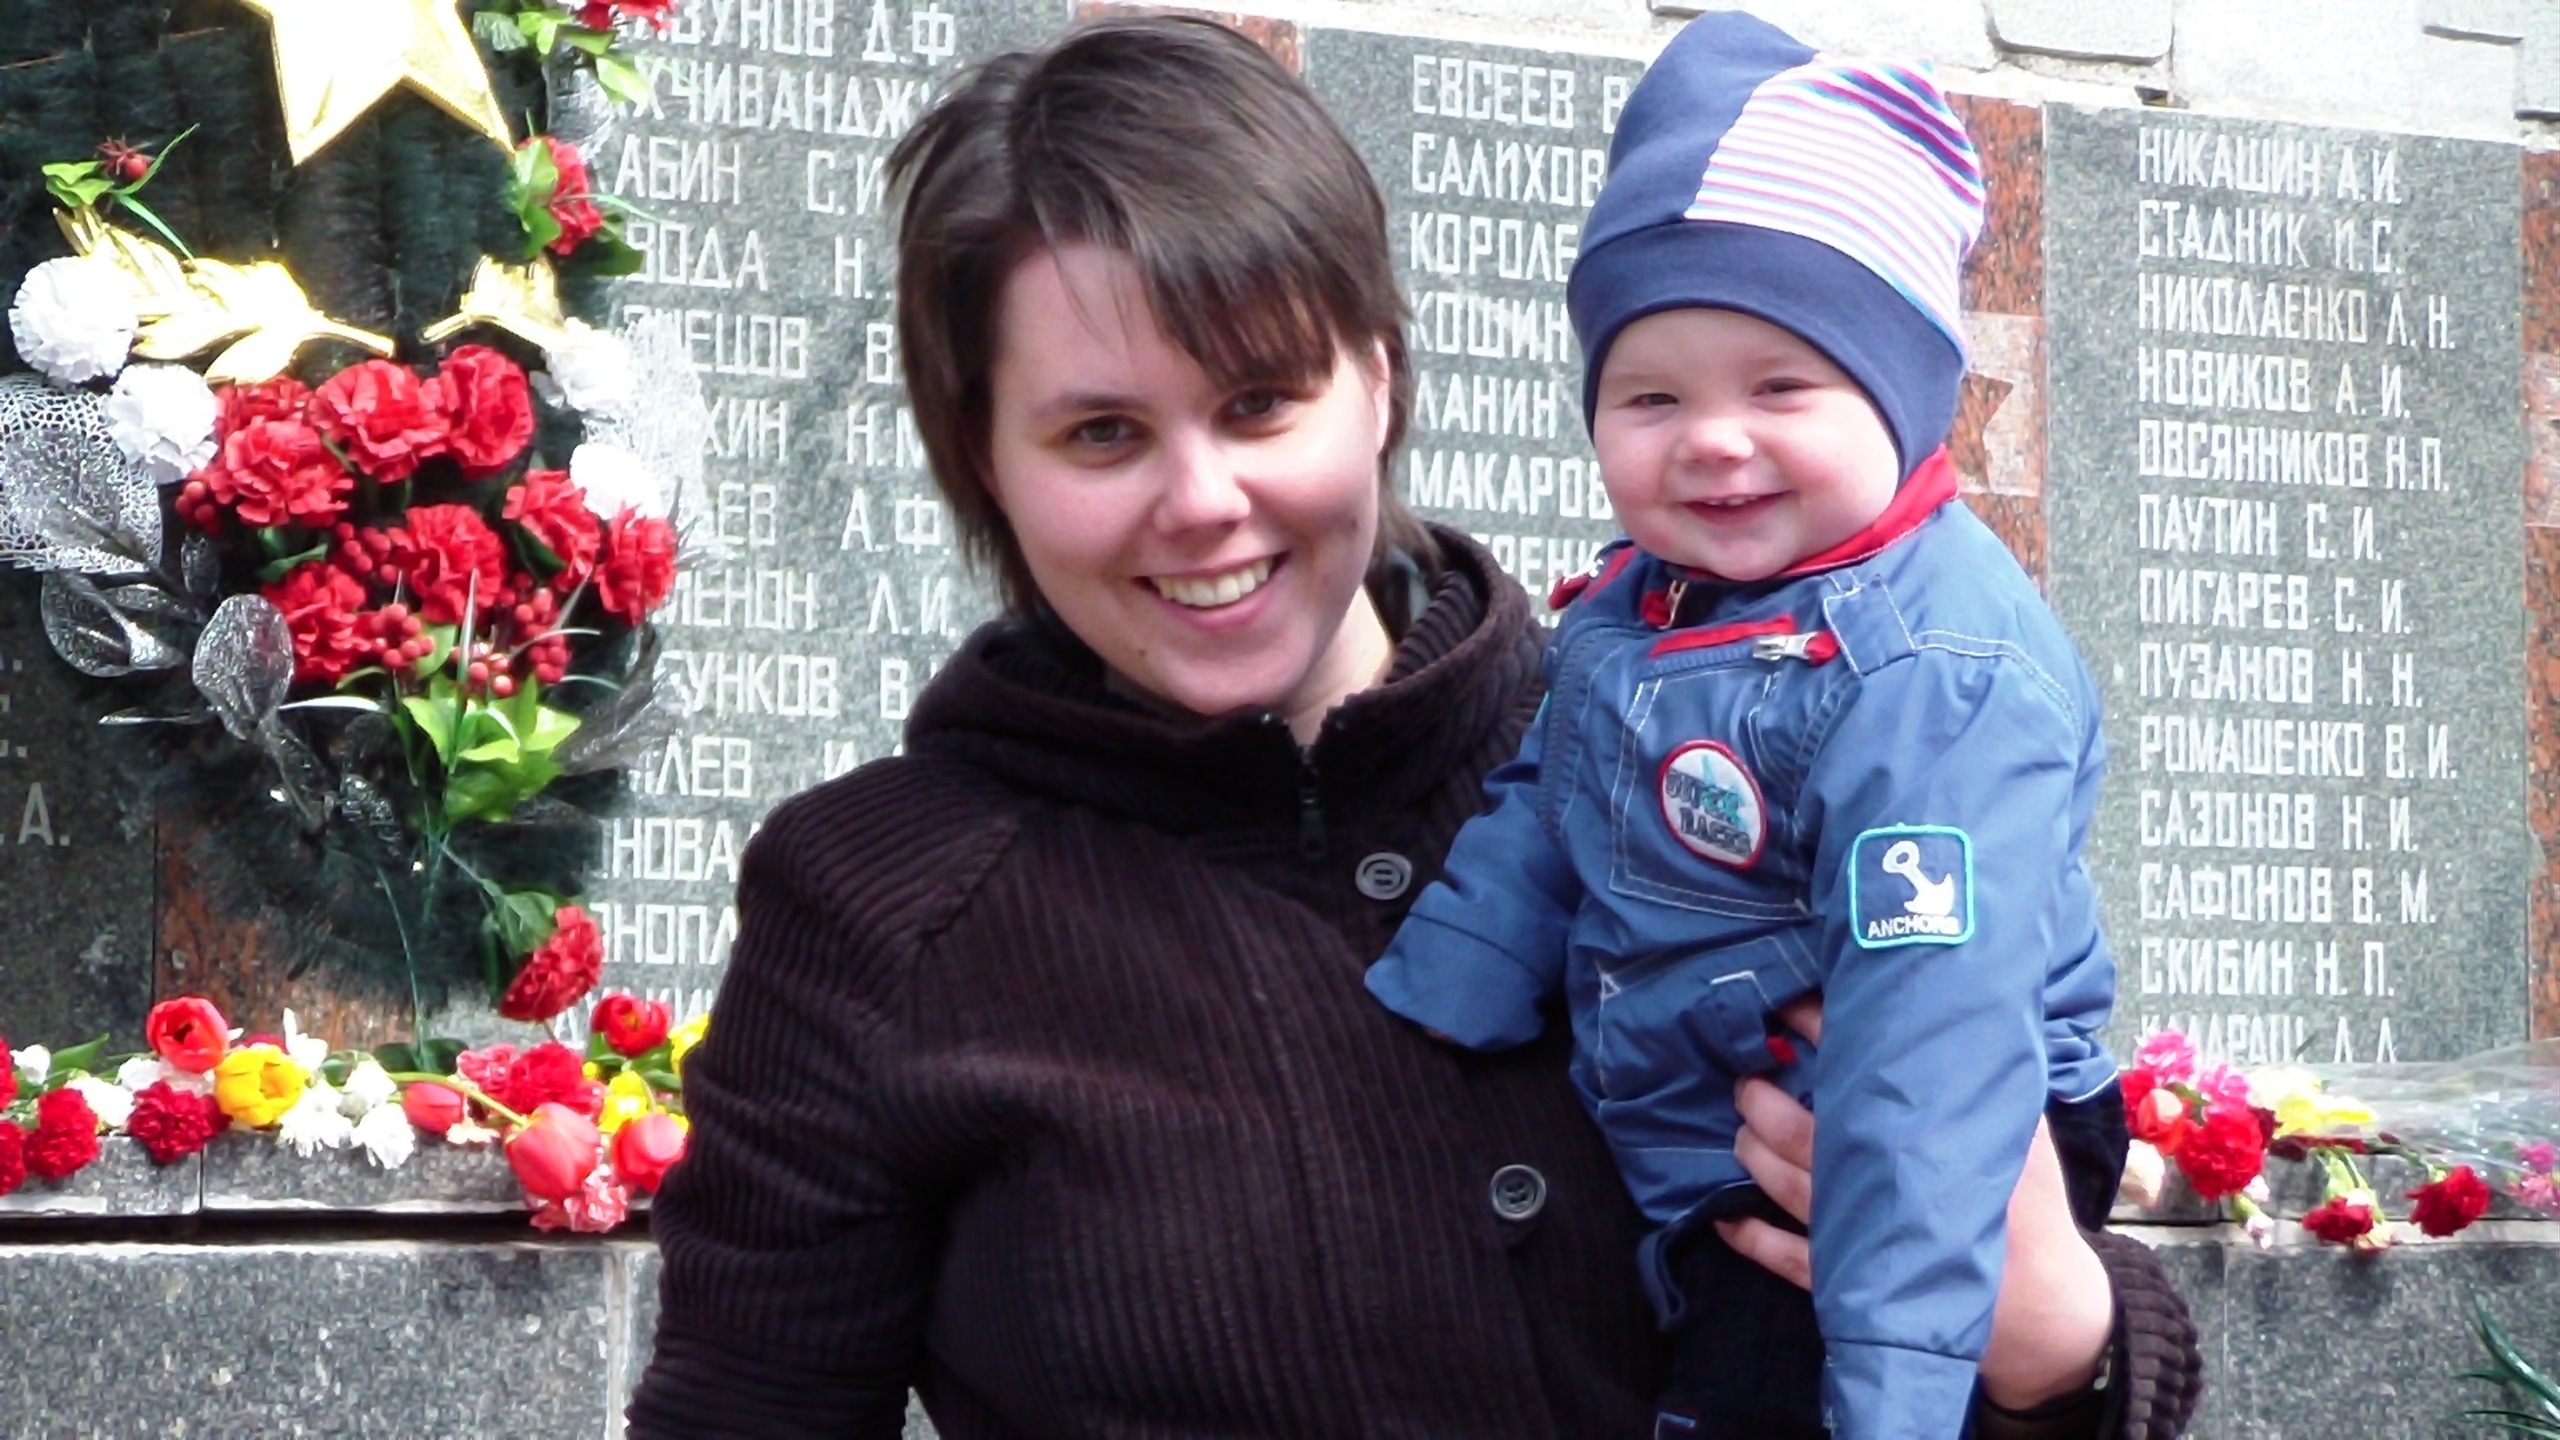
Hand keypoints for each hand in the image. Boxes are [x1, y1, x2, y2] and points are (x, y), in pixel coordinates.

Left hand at [1714, 997, 2111, 1409]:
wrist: (2045, 1312)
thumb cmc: (2035, 1217)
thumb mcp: (2025, 1140)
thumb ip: (1985, 1086)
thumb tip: (1950, 1018)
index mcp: (1935, 1147)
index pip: (1862, 1079)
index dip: (1821, 1036)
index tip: (1792, 1007)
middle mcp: (1890, 1191)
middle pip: (1804, 1136)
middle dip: (1765, 1099)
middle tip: (1748, 1075)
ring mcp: (1865, 1242)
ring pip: (1787, 1187)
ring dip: (1754, 1153)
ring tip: (1741, 1126)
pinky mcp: (1852, 1287)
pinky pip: (1788, 1260)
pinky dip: (1752, 1238)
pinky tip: (1725, 1216)